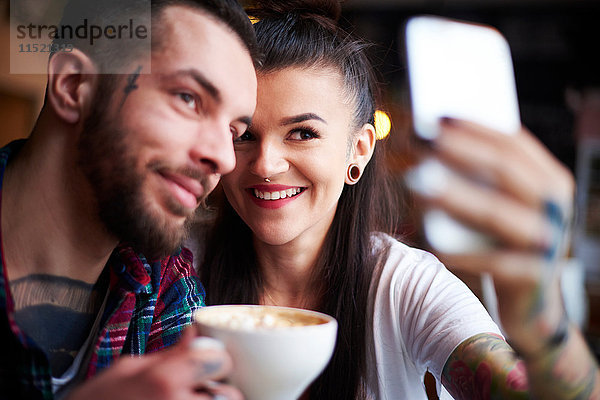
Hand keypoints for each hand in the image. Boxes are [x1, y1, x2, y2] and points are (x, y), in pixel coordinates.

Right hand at [67, 327, 242, 399]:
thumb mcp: (126, 370)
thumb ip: (168, 355)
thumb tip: (194, 334)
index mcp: (164, 381)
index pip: (219, 360)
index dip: (215, 359)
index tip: (208, 361)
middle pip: (230, 395)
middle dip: (219, 389)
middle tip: (201, 388)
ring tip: (187, 398)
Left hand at [408, 117, 574, 353]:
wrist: (530, 302)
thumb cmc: (502, 243)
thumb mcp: (501, 205)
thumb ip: (482, 177)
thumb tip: (434, 140)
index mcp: (550, 180)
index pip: (513, 144)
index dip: (475, 128)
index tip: (436, 117)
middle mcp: (555, 207)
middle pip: (505, 171)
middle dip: (460, 151)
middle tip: (420, 139)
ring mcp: (548, 242)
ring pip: (496, 214)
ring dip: (454, 196)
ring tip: (416, 183)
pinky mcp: (532, 277)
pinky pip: (491, 263)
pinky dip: (460, 253)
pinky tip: (431, 244)